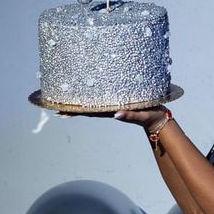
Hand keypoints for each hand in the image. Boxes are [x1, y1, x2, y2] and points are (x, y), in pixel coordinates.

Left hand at [53, 104, 169, 131]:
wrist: (158, 118)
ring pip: (93, 105)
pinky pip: (102, 100)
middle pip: (87, 109)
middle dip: (72, 108)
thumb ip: (128, 115)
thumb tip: (115, 114)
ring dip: (80, 104)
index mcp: (111, 112)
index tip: (60, 112)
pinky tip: (87, 96)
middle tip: (55, 108)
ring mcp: (113, 106)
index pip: (89, 112)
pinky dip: (92, 98)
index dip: (75, 112)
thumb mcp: (140, 115)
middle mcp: (109, 109)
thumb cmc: (150, 116)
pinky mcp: (119, 102)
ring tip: (65, 102)